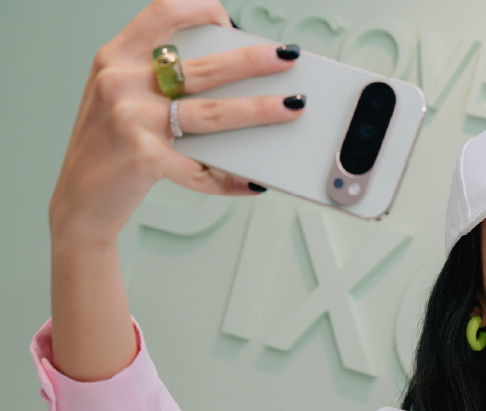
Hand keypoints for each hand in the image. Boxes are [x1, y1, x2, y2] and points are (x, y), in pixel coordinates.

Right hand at [49, 0, 304, 247]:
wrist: (80, 201)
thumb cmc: (108, 147)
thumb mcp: (118, 97)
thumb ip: (155, 78)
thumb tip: (226, 73)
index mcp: (115, 58)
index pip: (163, 14)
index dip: (200, 8)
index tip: (229, 19)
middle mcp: (121, 82)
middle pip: (204, 67)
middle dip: (254, 60)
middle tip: (287, 58)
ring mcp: (132, 120)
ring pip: (213, 113)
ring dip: (259, 110)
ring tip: (291, 107)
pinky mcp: (144, 158)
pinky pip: (202, 169)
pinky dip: (230, 179)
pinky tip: (253, 181)